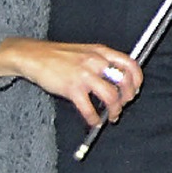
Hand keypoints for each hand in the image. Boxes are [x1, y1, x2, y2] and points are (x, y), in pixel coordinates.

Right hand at [0, 37, 142, 125]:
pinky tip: (93, 122)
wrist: (34, 56)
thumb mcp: (87, 51)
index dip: (137, 79)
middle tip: (123, 105)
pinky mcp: (72, 88)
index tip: (135, 89)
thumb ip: (102, 61)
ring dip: (114, 110)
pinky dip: (94, 119)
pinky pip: (89, 108)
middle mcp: (96, 61)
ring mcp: (84, 75)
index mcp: (102, 51)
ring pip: (111, 96)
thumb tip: (118, 79)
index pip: (130, 63)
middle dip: (128, 97)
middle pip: (124, 81)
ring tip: (111, 116)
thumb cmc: (60, 56)